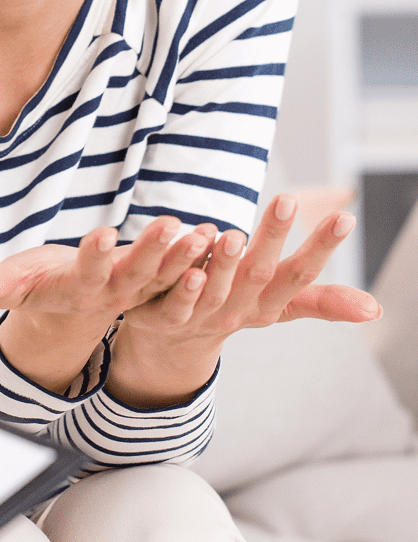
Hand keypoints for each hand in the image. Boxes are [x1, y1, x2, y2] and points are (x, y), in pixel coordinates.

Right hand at [0, 216, 216, 394]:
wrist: (72, 306)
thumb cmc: (41, 285)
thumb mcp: (16, 286)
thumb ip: (2, 284)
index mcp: (78, 290)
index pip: (87, 273)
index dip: (95, 256)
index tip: (103, 234)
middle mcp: (113, 294)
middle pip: (136, 275)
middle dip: (153, 250)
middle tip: (170, 225)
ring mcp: (139, 291)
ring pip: (166, 275)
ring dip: (186, 256)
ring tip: (205, 233)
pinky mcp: (156, 282)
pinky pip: (181, 271)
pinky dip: (199, 256)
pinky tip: (217, 234)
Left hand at [109, 193, 382, 407]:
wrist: (174, 342)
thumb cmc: (236, 306)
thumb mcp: (277, 304)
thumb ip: (320, 300)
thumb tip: (376, 309)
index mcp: (268, 303)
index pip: (300, 274)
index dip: (321, 248)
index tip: (344, 218)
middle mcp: (240, 310)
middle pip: (260, 274)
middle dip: (273, 238)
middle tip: (286, 199)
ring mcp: (202, 316)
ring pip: (217, 288)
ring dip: (227, 262)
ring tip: (236, 233)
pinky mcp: (164, 317)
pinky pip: (174, 299)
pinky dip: (183, 282)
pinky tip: (187, 260)